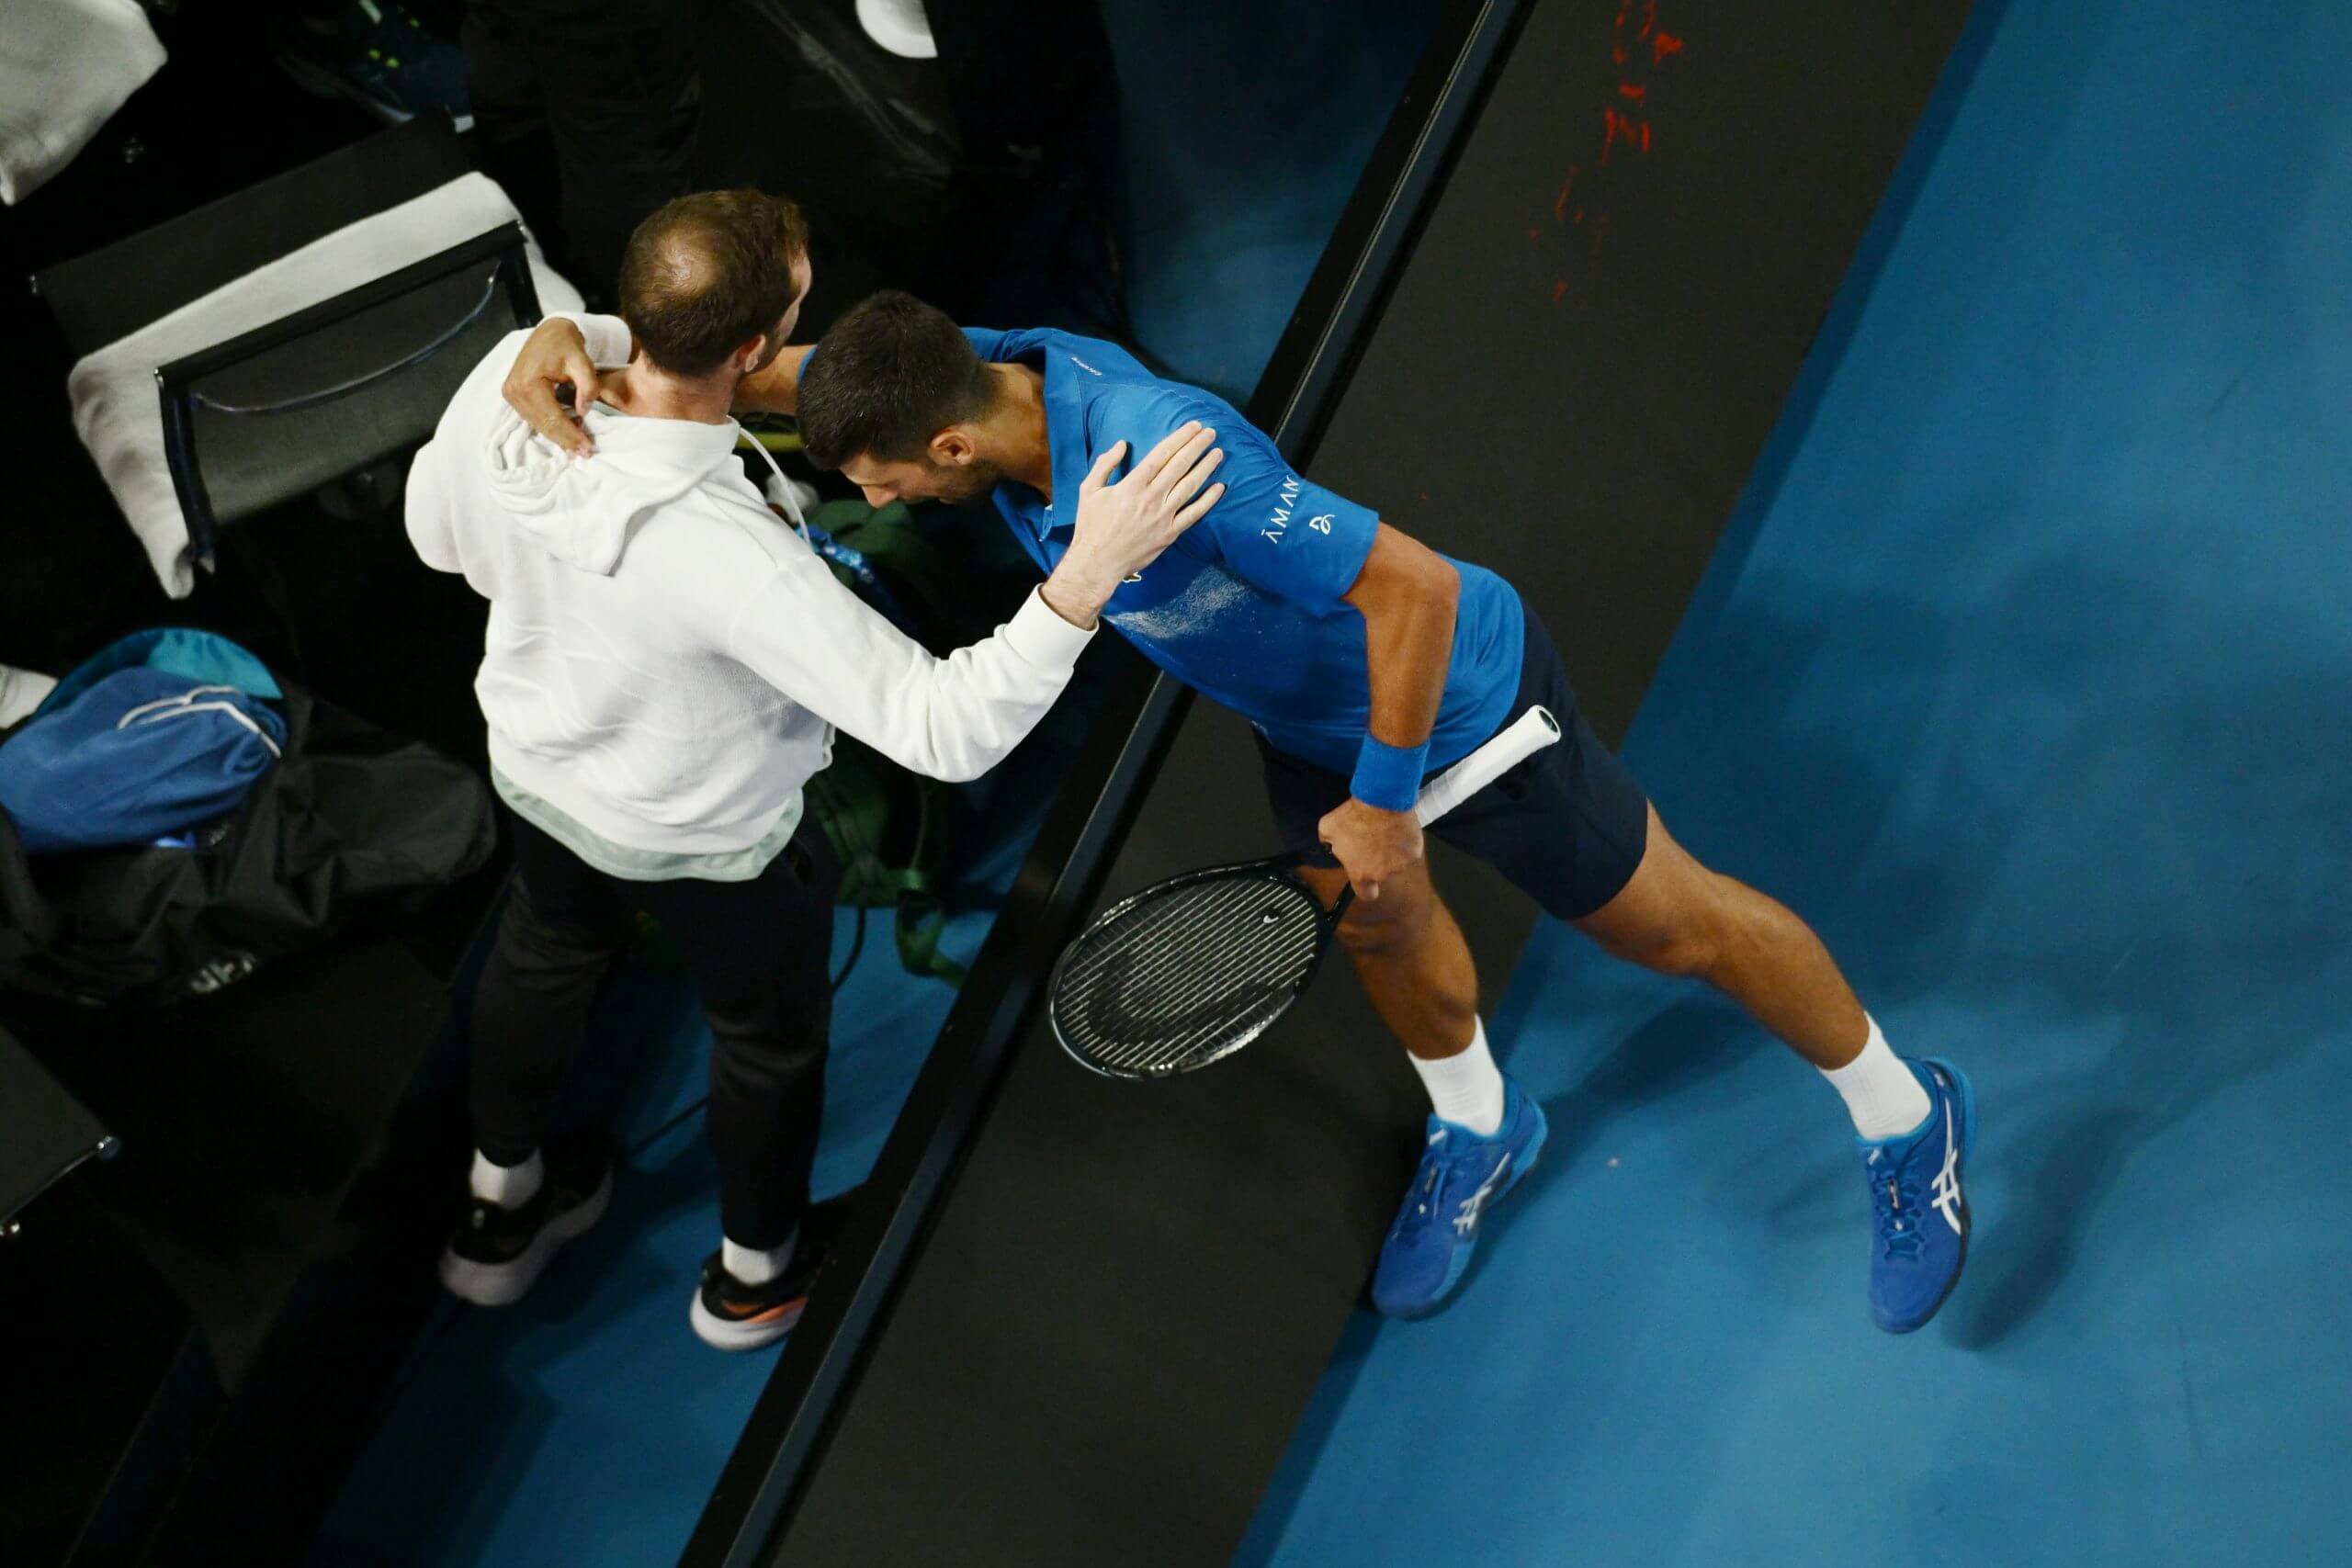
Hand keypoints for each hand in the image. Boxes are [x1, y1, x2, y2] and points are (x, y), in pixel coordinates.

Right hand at [502, 318, 603, 458]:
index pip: (552, 417)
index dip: (571, 435)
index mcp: (528, 382)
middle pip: (543, 425)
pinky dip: (549, 427)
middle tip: (584, 454)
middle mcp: (514, 391)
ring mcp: (511, 394)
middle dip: (565, 441)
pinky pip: (533, 418)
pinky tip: (565, 435)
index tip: (587, 448)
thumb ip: (587, 385)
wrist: (549, 332)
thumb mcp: (582, 361)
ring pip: (537, 425)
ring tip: (576, 449)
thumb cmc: (567, 345)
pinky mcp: (513, 396)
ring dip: (557, 437)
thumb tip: (583, 412)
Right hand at [1040, 423, 1226, 626]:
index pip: (1161, 454)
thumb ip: (1105, 464)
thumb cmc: (1091, 526)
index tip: (1193, 427)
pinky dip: (1208, 500)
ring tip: (1218, 453)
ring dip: (1206, 467)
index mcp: (1132, 485)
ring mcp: (1163, 516)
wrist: (1098, 563)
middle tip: (1211, 432)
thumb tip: (1122, 444)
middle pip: (1180, 466)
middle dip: (1197, 446)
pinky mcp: (1170, 534)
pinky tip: (1220, 487)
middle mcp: (1151, 498)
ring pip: (1190, 486)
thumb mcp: (1089, 490)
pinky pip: (1194, 514)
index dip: (1180, 438)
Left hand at [1317, 797, 1422, 902]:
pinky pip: (1409, 849)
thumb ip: (1328, 842)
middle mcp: (1382, 874)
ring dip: (1392, 851)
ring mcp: (1401, 864)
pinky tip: (1397, 827)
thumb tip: (1330, 844)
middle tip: (1373, 841)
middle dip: (1378, 861)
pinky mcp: (1415, 851)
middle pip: (1381, 873)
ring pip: (1397, 861)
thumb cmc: (1353, 815)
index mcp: (1360, 873)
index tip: (1365, 877)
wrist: (1381, 799)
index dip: (1366, 888)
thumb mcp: (1328, 827)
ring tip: (1385, 831)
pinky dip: (1405, 841)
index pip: (1365, 894)